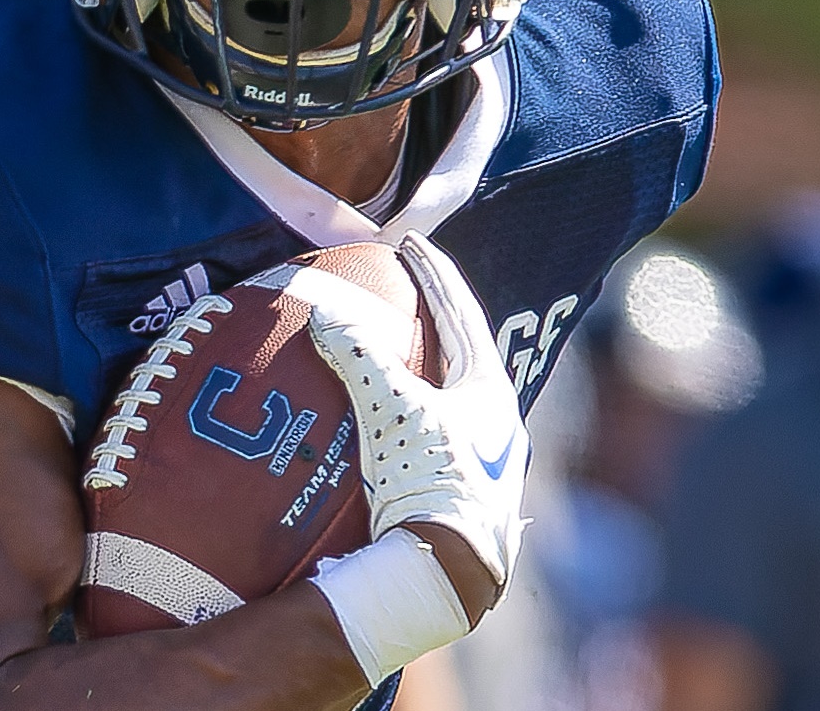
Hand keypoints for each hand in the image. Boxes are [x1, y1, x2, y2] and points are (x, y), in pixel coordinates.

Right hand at [307, 232, 528, 594]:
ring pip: (451, 399)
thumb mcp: (392, 413)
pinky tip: (376, 427)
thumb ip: (359, 358)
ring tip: (390, 350)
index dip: (433, 272)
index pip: (461, 312)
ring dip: (421, 371)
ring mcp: (480, 464)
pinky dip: (403, 417)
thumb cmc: (429, 488)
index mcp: (489, 391)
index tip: (410, 242)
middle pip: (463, 353)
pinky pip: (430, 436)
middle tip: (404, 288)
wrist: (447, 576)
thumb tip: (325, 313)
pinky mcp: (459, 497)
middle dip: (435, 319)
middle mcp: (494, 425)